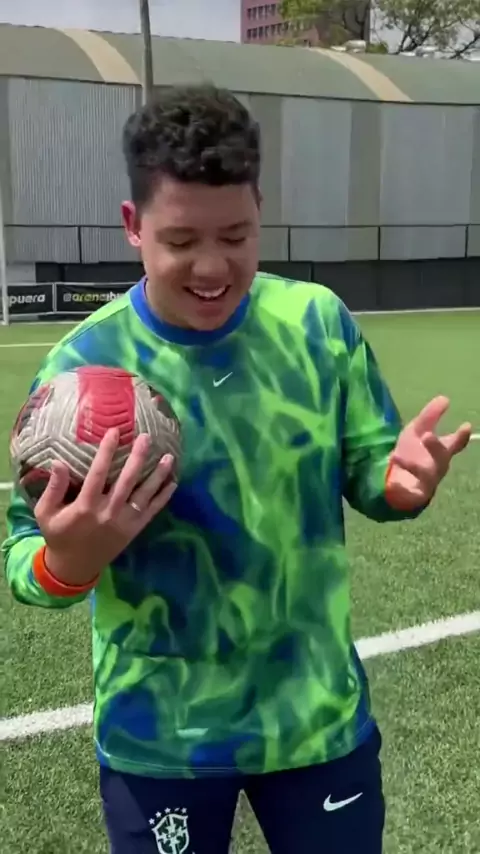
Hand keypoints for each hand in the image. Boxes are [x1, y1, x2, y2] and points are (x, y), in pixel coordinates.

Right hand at [34, 428, 176, 585]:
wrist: (75, 567)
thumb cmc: (59, 535)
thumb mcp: (46, 513)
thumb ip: (53, 488)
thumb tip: (59, 462)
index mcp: (85, 506)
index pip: (98, 473)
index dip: (107, 451)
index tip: (115, 431)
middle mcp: (108, 512)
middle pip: (127, 480)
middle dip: (138, 457)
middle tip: (146, 437)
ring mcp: (124, 521)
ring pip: (144, 494)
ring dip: (157, 475)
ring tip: (169, 456)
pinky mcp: (135, 529)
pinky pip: (153, 511)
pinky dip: (164, 496)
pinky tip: (173, 482)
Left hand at [386, 396, 470, 510]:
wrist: (395, 480)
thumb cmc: (412, 454)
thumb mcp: (417, 431)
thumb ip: (430, 416)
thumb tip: (445, 398)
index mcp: (441, 451)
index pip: (454, 443)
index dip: (461, 436)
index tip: (465, 426)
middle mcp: (437, 466)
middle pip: (441, 457)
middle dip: (436, 447)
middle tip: (427, 435)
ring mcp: (427, 481)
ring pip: (425, 474)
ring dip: (413, 465)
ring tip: (396, 456)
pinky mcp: (414, 494)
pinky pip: (409, 490)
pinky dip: (399, 486)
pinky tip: (391, 479)